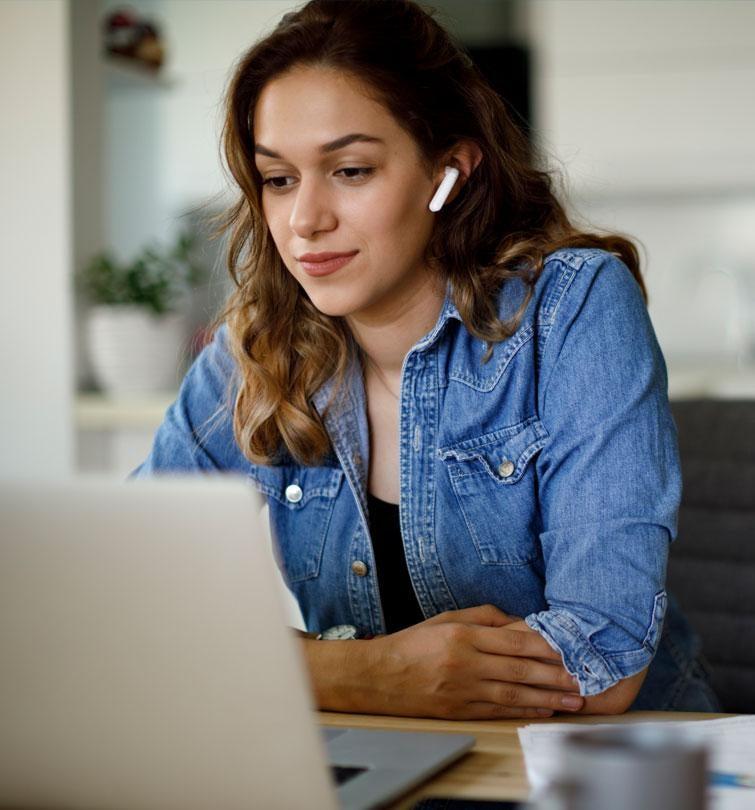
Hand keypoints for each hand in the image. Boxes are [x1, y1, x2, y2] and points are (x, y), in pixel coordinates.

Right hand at [367, 604, 583, 719]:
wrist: (378, 677)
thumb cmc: (413, 644)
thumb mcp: (445, 619)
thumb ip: (483, 617)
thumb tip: (517, 623)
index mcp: (462, 636)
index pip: (513, 642)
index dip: (545, 647)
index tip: (568, 650)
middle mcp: (465, 664)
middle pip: (520, 670)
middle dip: (556, 675)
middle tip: (582, 678)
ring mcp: (463, 691)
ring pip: (514, 695)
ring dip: (548, 698)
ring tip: (574, 699)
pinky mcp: (460, 711)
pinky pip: (499, 711)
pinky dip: (524, 711)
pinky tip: (544, 709)